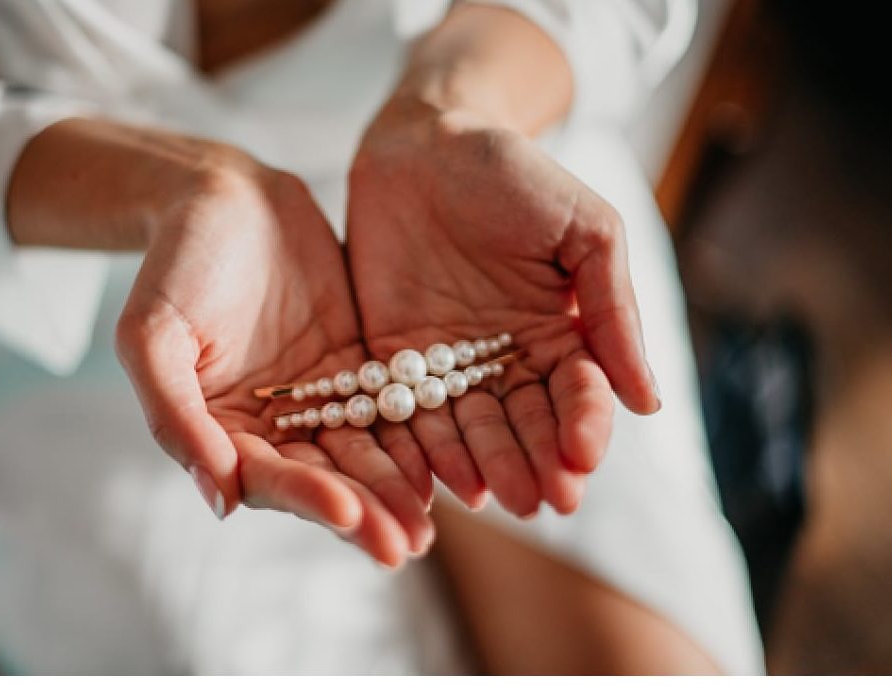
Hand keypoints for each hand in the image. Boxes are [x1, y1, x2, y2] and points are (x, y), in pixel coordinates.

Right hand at [7, 120, 433, 565]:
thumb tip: (220, 499)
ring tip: (429, 527)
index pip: (264, 477)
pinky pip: (388, 406)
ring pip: (360, 453)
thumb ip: (176, 414)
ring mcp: (317, 399)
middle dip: (362, 513)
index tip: (348, 513)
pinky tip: (446, 462)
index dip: (305, 497)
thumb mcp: (152, 334)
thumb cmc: (175, 262)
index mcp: (218, 428)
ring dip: (394, 490)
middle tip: (405, 546)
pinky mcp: (356, 367)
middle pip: (321, 479)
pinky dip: (414, 436)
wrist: (223, 197)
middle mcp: (271, 425)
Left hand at [346, 103, 659, 516]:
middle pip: (525, 423)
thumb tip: (649, 400)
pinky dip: (417, 444)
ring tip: (489, 497)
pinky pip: (406, 410)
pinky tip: (427, 473)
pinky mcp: (392, 359)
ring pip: (469, 427)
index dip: (584, 426)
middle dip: (534, 462)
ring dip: (481, 464)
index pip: (578, 393)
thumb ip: (613, 308)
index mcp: (559, 333)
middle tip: (541, 502)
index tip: (582, 458)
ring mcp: (447, 364)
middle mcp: (506, 360)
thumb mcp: (584, 227)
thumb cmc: (513, 173)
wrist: (425, 141)